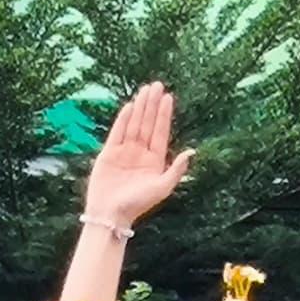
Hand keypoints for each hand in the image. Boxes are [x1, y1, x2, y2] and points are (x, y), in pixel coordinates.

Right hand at [80, 82, 193, 231]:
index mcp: (154, 161)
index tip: (168, 97)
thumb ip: (176, 169)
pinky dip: (123, 119)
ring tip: (144, 90)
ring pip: (134, 125)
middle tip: (156, 85)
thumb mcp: (162, 188)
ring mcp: (124, 153)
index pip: (160, 132)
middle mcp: (140, 154)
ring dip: (139, 108)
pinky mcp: (108, 154)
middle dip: (152, 105)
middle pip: (147, 124)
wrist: (110, 215)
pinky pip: (117, 133)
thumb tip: (191, 152)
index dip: (164, 114)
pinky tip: (130, 106)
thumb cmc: (137, 205)